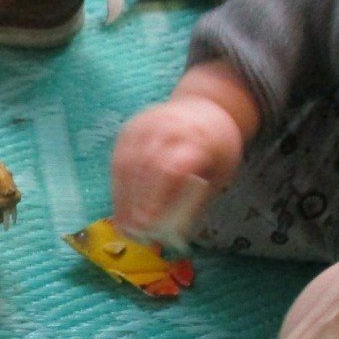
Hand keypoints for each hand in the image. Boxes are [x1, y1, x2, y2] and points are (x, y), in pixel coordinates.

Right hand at [109, 96, 241, 239]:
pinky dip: (117, 185)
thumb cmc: (216, 146)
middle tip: (131, 231)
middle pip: (144, 168)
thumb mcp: (221, 171)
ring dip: (122, 197)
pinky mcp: (130, 128)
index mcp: (198, 138)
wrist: (206, 106)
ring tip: (122, 224)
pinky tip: (119, 205)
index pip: (171, 168)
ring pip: (126, 164)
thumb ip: (199, 198)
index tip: (148, 223)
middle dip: (135, 202)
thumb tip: (174, 232)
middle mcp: (168, 127)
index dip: (156, 196)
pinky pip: (118, 159)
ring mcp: (145, 125)